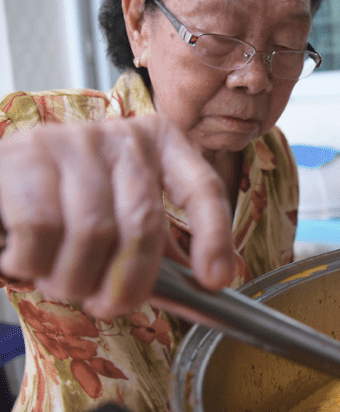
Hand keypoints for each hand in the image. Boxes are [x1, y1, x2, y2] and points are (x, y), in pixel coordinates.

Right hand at [0, 114, 234, 318]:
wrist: (4, 179)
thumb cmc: (75, 203)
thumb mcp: (129, 215)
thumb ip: (166, 250)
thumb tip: (211, 288)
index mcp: (164, 144)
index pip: (203, 188)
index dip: (215, 236)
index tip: (215, 280)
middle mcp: (124, 137)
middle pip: (144, 223)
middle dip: (128, 282)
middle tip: (110, 305)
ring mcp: (75, 141)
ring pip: (92, 232)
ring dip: (75, 278)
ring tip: (62, 280)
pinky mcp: (26, 156)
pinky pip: (41, 229)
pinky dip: (33, 262)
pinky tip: (27, 260)